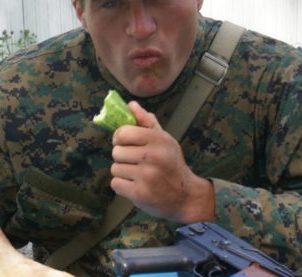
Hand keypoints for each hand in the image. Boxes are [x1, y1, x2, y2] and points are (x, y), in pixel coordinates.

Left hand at [110, 101, 214, 222]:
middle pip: (116, 152)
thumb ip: (147, 122)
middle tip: (135, 162)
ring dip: (123, 172)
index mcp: (158, 140)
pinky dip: (122, 186)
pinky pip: (116, 184)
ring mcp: (146, 176)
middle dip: (122, 157)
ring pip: (115, 168)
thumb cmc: (172, 164)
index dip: (120, 138)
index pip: (123, 132)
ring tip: (137, 175)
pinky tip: (135, 185)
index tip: (125, 143)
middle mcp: (152, 156)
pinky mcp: (140, 193)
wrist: (186, 196)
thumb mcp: (165, 140)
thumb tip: (131, 105)